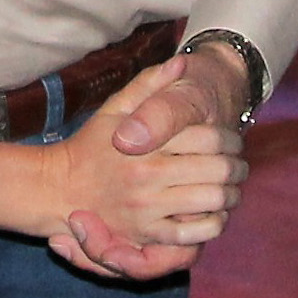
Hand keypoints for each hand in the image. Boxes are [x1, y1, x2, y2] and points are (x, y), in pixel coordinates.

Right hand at [42, 65, 241, 274]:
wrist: (58, 188)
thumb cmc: (90, 145)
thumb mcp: (114, 108)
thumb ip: (148, 85)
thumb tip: (181, 63)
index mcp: (143, 141)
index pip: (207, 138)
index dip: (229, 138)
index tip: (232, 140)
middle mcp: (146, 174)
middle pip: (217, 170)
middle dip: (236, 167)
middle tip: (239, 166)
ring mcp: (146, 207)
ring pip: (212, 201)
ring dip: (230, 194)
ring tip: (231, 188)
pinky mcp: (145, 233)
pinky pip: (194, 233)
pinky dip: (213, 223)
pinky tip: (214, 212)